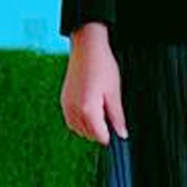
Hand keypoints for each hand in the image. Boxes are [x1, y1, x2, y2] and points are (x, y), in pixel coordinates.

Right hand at [61, 25, 123, 145]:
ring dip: (89, 128)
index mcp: (88, 109)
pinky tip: (89, 112)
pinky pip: (70, 119)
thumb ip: (117, 116)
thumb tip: (122, 134)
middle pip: (88, 134)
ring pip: (77, 129)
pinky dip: (80, 121)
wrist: (86, 49)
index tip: (118, 134)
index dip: (110, 137)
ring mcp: (66, 105)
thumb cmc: (102, 67)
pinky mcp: (63, 100)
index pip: (99, 136)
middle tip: (112, 121)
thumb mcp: (114, 93)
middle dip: (100, 132)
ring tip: (101, 116)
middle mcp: (74, 109)